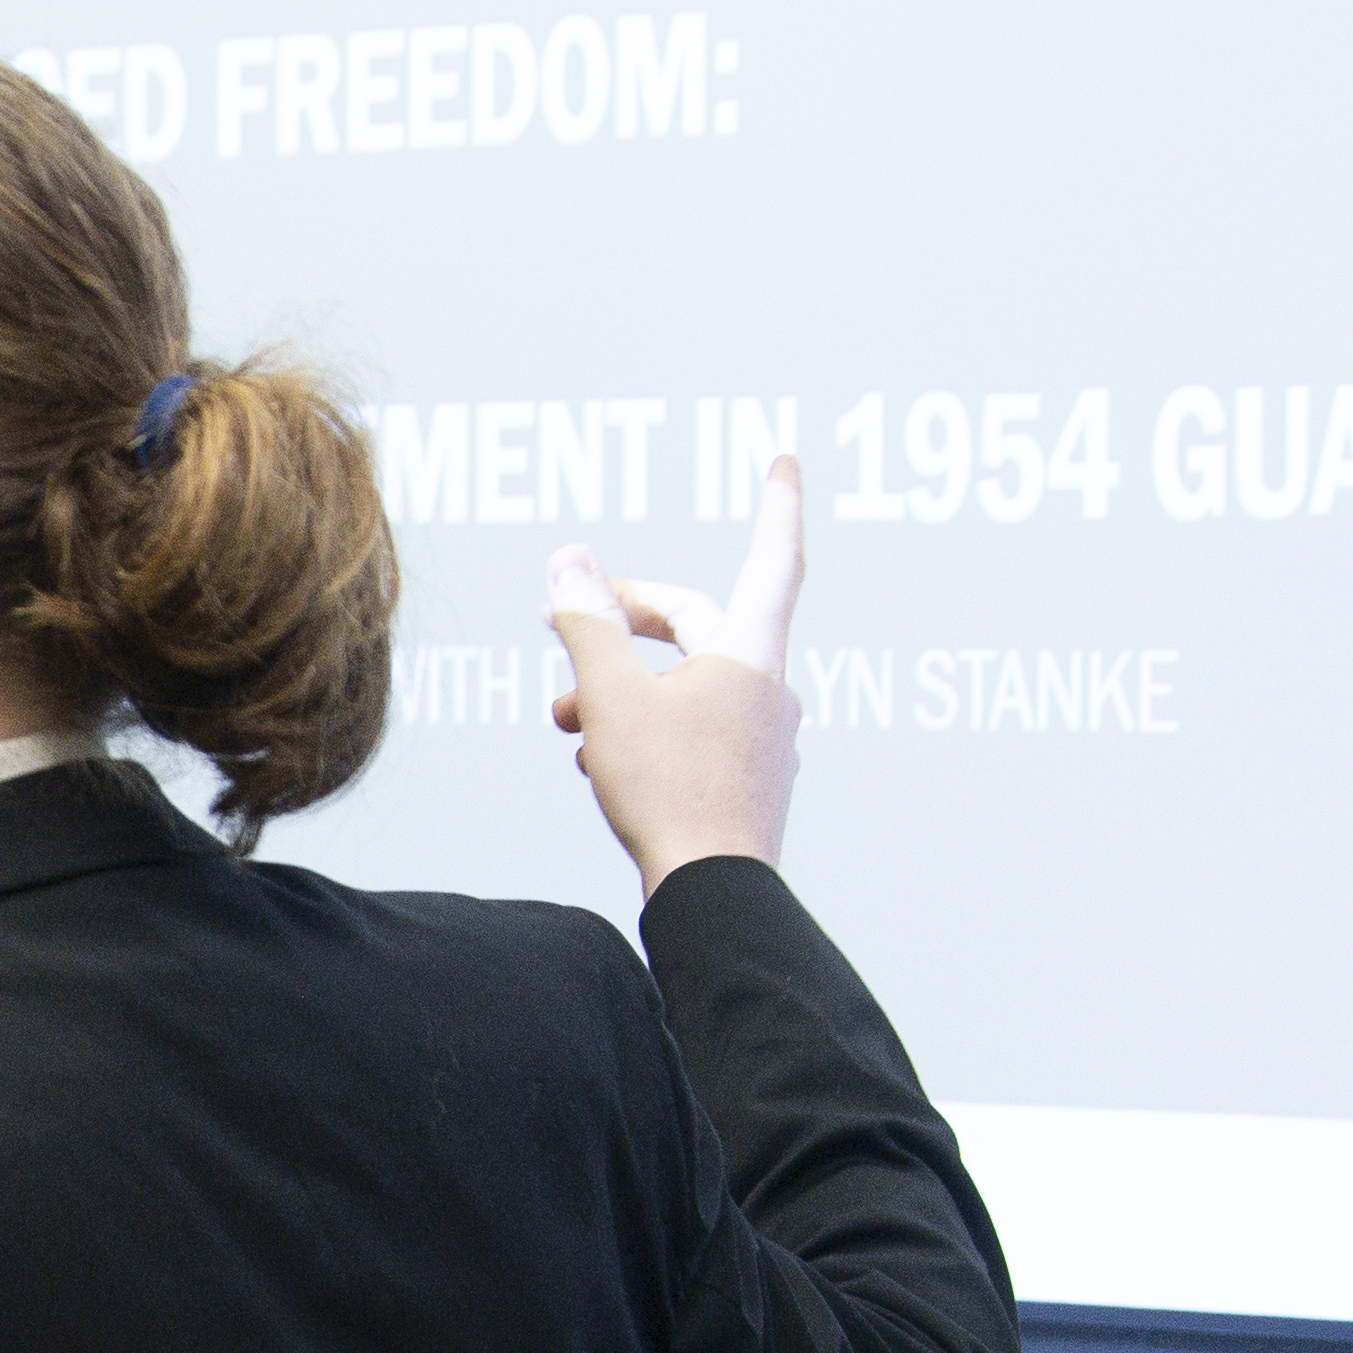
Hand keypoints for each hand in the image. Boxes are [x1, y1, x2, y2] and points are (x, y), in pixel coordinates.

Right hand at [547, 457, 803, 891]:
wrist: (715, 892)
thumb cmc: (670, 791)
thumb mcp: (612, 697)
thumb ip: (588, 625)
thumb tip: (569, 560)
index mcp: (748, 653)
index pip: (772, 556)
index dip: (776, 504)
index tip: (784, 460)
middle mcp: (768, 688)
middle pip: (701, 624)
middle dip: (630, 621)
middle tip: (570, 621)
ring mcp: (765, 737)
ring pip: (690, 684)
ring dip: (628, 686)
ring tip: (570, 718)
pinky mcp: (749, 781)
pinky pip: (696, 731)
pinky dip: (649, 727)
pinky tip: (605, 760)